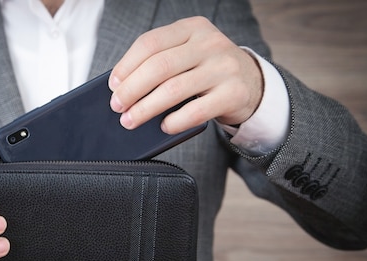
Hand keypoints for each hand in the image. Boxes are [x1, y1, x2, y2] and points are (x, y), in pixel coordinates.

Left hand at [109, 16, 262, 133]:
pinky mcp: (234, 93)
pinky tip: (163, 127)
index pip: (150, 43)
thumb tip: (121, 88)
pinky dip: (174, 121)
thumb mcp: (188, 55)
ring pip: (173, 90)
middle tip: (117, 106)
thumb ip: (162, 62)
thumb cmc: (207, 71)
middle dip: (131, 89)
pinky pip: (196, 111)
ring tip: (130, 121)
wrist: (253, 83)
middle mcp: (209, 43)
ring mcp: (224, 67)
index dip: (126, 65)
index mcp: (192, 28)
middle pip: (159, 67)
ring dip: (145, 109)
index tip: (113, 85)